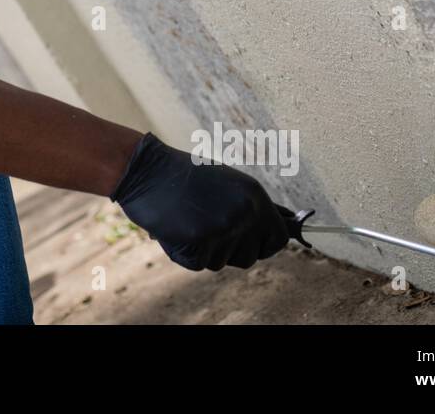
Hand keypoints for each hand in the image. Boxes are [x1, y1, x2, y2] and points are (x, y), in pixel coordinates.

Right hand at [111, 132, 289, 270]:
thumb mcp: (227, 183)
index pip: (278, 239)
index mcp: (254, 197)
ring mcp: (222, 230)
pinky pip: (198, 264)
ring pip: (222, 262)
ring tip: (189, 220)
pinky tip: (175, 227)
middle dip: (232, 250)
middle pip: (251, 257)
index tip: (251, 243)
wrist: (146, 170)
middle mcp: (244, 214)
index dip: (264, 245)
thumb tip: (288, 224)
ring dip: (206, 249)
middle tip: (208, 227)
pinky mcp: (198, 244)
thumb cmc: (185, 176)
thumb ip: (254, 207)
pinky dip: (185, 252)